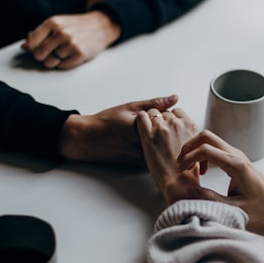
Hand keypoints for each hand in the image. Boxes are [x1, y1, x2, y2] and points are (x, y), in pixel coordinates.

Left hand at [21, 11, 120, 69]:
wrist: (100, 27)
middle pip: (39, 54)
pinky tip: (70, 57)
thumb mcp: (58, 23)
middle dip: (43, 56)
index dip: (32, 48)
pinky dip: (64, 64)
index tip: (36, 49)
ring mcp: (71, 44)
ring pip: (50, 62)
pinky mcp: (80, 54)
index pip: (32, 42)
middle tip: (50, 53)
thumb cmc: (77, 26)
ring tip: (62, 54)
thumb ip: (41, 33)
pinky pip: (63, 66)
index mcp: (53, 23)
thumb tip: (24, 46)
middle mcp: (61, 33)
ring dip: (54, 61)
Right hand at [59, 95, 177, 164]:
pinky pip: (157, 156)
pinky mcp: (141, 164)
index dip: (169, 116)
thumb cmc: (107, 122)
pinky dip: (158, 150)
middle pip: (170, 136)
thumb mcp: (131, 107)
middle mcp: (145, 145)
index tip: (161, 114)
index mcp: (144, 128)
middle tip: (156, 123)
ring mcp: (143, 157)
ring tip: (144, 134)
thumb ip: (155, 104)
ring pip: (164, 148)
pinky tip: (149, 143)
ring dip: (164, 141)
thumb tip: (175, 98)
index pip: (170, 121)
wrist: (88, 140)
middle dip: (168, 129)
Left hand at [136, 107, 199, 204]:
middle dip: (161, 120)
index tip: (169, 125)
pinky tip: (141, 127)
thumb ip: (191, 136)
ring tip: (150, 132)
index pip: (178, 111)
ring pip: (152, 112)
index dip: (172, 118)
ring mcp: (162, 128)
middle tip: (159, 133)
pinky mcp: (148, 135)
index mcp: (190, 125)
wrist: (179, 182)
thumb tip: (187, 134)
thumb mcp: (197, 148)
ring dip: (150, 120)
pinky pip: (141, 117)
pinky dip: (140, 120)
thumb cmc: (188, 171)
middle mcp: (176, 123)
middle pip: (165, 112)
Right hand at [177, 130, 263, 222]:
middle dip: (189, 147)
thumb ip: (210, 199)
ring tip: (189, 168)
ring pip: (209, 139)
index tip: (181, 170)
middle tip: (181, 164)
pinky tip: (202, 170)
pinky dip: (202, 153)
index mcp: (235, 165)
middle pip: (206, 136)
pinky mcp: (234, 156)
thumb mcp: (233, 208)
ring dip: (195, 149)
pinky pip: (214, 147)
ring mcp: (235, 153)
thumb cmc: (260, 205)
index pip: (206, 150)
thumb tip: (189, 190)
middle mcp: (235, 154)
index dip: (189, 158)